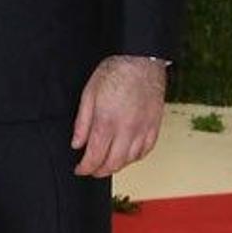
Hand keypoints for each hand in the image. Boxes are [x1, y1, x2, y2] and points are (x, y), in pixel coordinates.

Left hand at [71, 55, 167, 177]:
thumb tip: (77, 143)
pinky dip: (134, 158)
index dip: (85, 167)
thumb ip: (83, 122)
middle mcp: (127, 129)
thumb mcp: (89, 93)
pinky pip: (146, 151)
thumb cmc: (115, 72)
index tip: (80, 169)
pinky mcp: (154, 126)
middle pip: (113, 163)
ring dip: (116, 166)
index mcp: (107, 121)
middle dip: (99, 171)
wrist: (142, 61)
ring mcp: (143, 129)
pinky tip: (126, 155)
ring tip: (107, 163)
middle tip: (91, 169)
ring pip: (130, 160)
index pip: (95, 156)